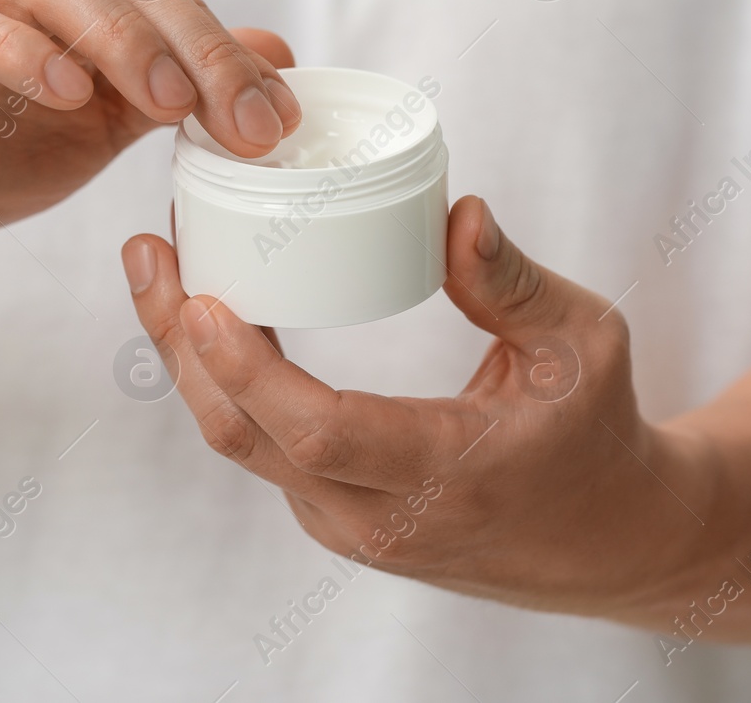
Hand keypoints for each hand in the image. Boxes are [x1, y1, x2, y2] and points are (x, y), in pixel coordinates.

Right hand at [0, 0, 300, 254]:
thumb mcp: (93, 130)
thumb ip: (173, 93)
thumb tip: (275, 58)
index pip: (170, 4)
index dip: (232, 57)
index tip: (281, 123)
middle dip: (198, 50)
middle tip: (246, 124)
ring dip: (122, 39)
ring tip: (168, 104)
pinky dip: (25, 54)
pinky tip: (70, 94)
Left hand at [121, 195, 712, 617]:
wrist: (602, 538)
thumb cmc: (595, 430)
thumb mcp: (584, 345)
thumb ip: (514, 282)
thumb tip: (455, 212)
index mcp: (446, 474)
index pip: (318, 433)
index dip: (247, 370)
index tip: (200, 297)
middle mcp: (381, 516)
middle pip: (247, 438)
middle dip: (181, 343)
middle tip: (148, 253)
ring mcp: (349, 525)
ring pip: (242, 446)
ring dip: (190, 359)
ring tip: (162, 268)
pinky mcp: (335, 517)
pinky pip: (260, 450)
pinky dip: (222, 382)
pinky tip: (205, 317)